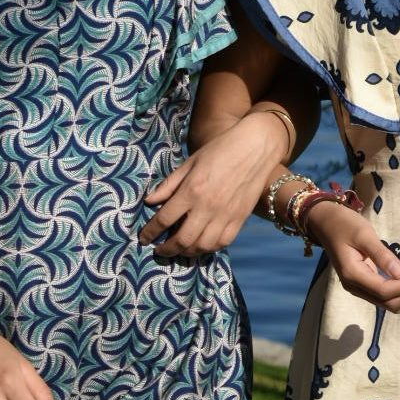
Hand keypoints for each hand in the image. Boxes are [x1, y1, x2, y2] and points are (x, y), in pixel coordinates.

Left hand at [140, 113, 287, 256]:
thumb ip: (169, 184)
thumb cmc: (220, 149)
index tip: (144, 238)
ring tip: (179, 250)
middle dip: (167, 249)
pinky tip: (201, 246)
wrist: (255, 147)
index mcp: (192, 190)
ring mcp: (225, 215)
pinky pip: (222, 243)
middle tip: (159, 250)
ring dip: (187, 253)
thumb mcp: (190, 162)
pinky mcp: (240, 219)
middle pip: (182, 239)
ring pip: (202, 246)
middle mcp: (207, 206)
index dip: (150, 232)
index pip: (164, 219)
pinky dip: (209, 249)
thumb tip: (149, 201)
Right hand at [306, 201, 399, 312]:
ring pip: (389, 302)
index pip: (385, 291)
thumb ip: (381, 254)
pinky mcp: (362, 283)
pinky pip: (385, 294)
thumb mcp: (364, 234)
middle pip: (389, 303)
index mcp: (353, 275)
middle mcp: (354, 287)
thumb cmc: (344, 224)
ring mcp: (358, 287)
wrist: (325, 222)